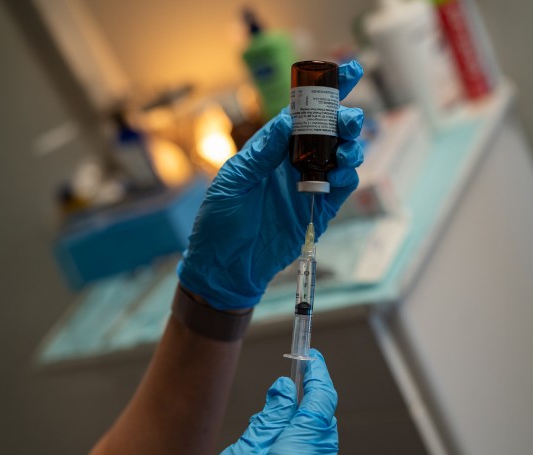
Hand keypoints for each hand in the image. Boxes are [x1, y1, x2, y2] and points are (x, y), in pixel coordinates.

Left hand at [177, 61, 363, 309]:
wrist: (225, 268)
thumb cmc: (220, 223)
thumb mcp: (233, 180)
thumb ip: (262, 151)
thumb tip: (288, 120)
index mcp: (271, 148)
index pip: (301, 112)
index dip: (325, 90)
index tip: (347, 71)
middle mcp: (292, 163)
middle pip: (328, 132)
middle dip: (344, 120)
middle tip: (348, 122)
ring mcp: (306, 187)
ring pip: (340, 158)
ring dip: (350, 150)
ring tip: (346, 153)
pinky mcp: (316, 213)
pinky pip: (340, 190)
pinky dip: (346, 179)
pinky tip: (341, 176)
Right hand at [179, 351, 343, 454]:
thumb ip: (267, 421)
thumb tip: (285, 391)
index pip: (320, 403)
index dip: (318, 376)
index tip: (312, 359)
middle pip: (323, 428)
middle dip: (305, 412)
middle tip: (281, 402)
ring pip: (321, 454)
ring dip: (302, 442)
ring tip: (266, 453)